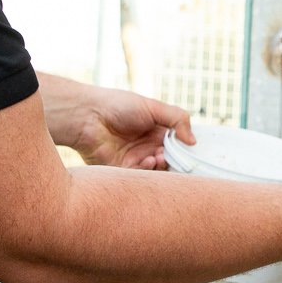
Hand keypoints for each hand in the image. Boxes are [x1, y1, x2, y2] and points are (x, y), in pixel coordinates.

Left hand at [37, 73, 192, 169]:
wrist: (88, 116)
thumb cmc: (118, 105)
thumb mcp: (153, 107)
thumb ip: (177, 119)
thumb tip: (193, 141)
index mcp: (155, 131)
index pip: (177, 144)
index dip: (185, 149)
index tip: (194, 150)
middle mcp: (147, 146)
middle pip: (169, 160)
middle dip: (175, 160)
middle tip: (177, 156)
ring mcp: (135, 159)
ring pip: (157, 171)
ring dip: (162, 165)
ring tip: (159, 155)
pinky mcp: (123, 171)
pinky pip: (141, 177)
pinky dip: (148, 170)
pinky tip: (148, 159)